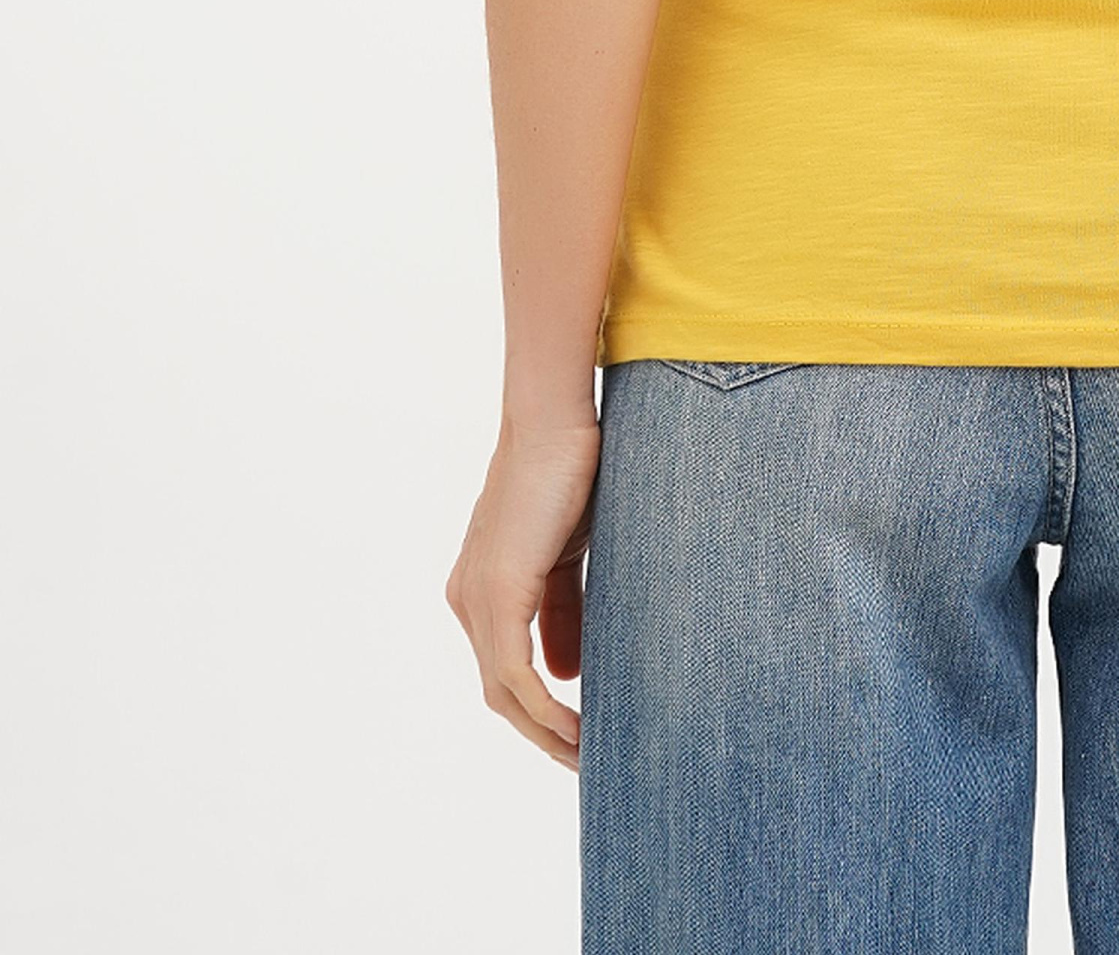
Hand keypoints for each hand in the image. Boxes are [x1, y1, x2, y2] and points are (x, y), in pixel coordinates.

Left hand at [446, 417, 601, 767]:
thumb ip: (563, 614)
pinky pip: (516, 674)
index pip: (503, 668)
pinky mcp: (498, 594)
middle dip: (541, 733)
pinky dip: (545, 709)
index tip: (579, 732)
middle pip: (498, 692)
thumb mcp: (568, 556)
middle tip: (586, 759)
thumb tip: (567, 674)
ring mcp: (477, 599)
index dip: (538, 708)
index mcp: (480, 588)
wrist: (555, 422)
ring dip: (545, 731)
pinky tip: (576, 728)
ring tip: (587, 755)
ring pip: (503, 692)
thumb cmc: (568, 473)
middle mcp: (468, 600)